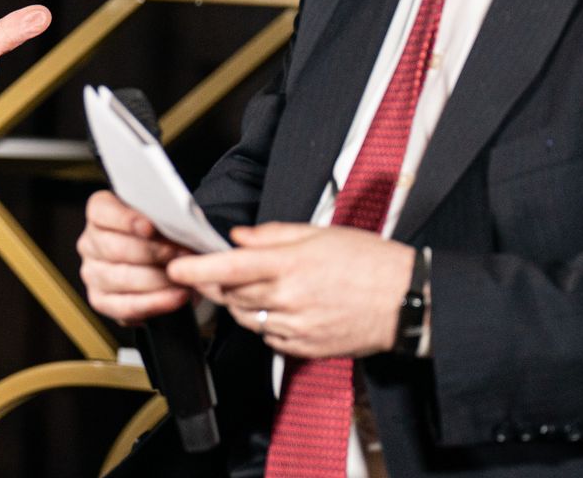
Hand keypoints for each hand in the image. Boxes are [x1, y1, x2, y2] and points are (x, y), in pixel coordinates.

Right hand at [77, 191, 191, 324]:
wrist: (166, 267)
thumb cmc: (164, 236)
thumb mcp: (163, 219)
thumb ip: (163, 218)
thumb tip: (178, 225)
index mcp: (99, 212)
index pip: (102, 212)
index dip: (127, 220)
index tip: (150, 228)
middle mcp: (90, 242)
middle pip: (115, 248)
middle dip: (154, 252)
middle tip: (183, 255)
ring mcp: (92, 273)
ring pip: (122, 278)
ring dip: (159, 279)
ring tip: (183, 276)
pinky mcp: (100, 301)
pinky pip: (126, 306)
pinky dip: (156, 302)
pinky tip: (177, 296)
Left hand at [165, 223, 414, 358]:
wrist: (406, 301)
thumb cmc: (370, 261)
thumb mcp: (320, 233)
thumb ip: (273, 235)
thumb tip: (239, 237)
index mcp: (289, 266)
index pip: (228, 268)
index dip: (196, 269)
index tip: (176, 267)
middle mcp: (287, 299)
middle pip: (230, 296)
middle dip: (218, 284)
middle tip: (219, 271)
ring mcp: (295, 328)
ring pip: (245, 318)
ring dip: (241, 303)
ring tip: (262, 286)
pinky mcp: (304, 349)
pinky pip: (268, 338)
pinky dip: (265, 323)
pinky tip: (282, 308)